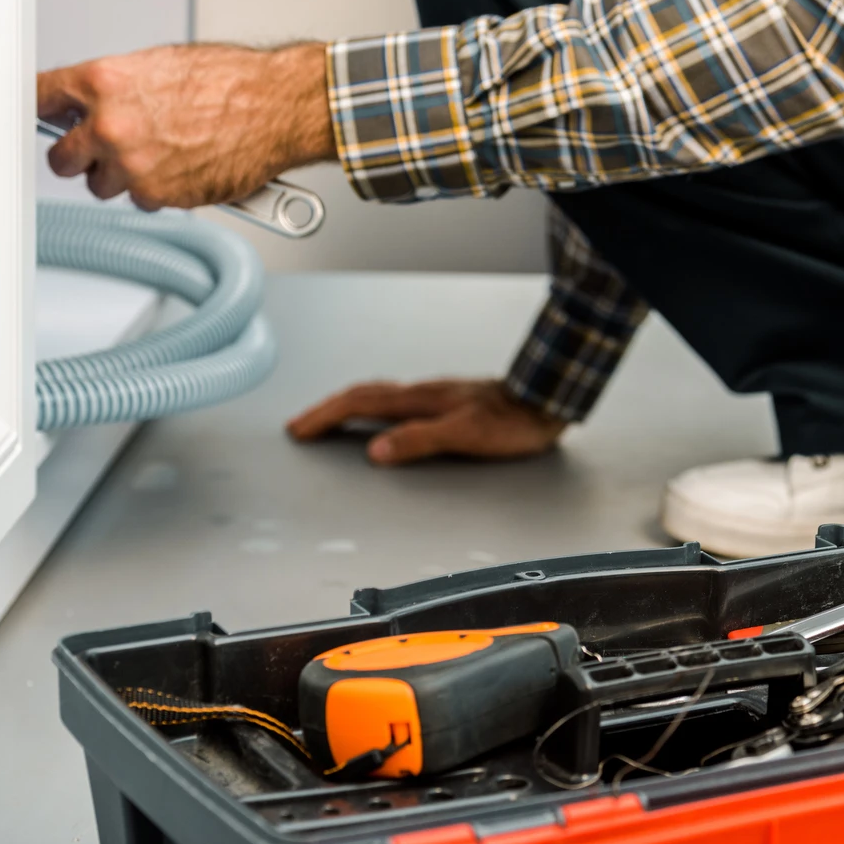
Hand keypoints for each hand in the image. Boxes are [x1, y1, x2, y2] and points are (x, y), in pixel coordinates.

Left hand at [37, 42, 334, 210]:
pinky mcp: (159, 196)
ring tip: (159, 158)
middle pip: (60, 158)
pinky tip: (183, 169)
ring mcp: (133, 166)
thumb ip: (118, 88)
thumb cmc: (232, 83)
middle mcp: (110, 126)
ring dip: (121, 178)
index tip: (44, 118)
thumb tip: (96, 102)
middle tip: (103, 150)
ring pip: (101, 186)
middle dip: (79, 156)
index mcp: (104, 83)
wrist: (276, 109)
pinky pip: (141, 201)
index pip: (39, 98)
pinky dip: (158, 191)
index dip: (42, 111)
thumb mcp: (162, 65)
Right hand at [286, 379, 567, 465]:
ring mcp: (432, 394)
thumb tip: (375, 451)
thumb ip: (419, 441)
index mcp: (419, 400)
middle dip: (326, 410)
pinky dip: (372, 406)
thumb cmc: (511, 422)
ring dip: (346, 405)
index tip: (300, 429)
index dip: (325, 416)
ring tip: (327, 418)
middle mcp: (421, 392)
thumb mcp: (465, 435)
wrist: (543, 401)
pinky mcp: (445, 400)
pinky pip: (394, 399)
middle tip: (301, 425)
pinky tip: (378, 416)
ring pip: (377, 394)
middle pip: (362, 395)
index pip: (359, 403)